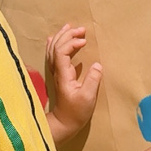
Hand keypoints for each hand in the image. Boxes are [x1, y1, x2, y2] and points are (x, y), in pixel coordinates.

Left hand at [45, 24, 102, 143]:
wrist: (64, 123)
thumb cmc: (76, 112)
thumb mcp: (87, 98)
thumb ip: (92, 80)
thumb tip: (97, 64)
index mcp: (63, 75)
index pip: (61, 52)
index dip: (71, 43)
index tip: (84, 41)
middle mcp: (56, 71)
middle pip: (56, 47)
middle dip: (67, 35)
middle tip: (80, 29)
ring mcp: (56, 72)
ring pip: (53, 50)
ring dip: (61, 37)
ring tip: (69, 28)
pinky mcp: (58, 75)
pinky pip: (53, 55)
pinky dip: (55, 45)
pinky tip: (55, 39)